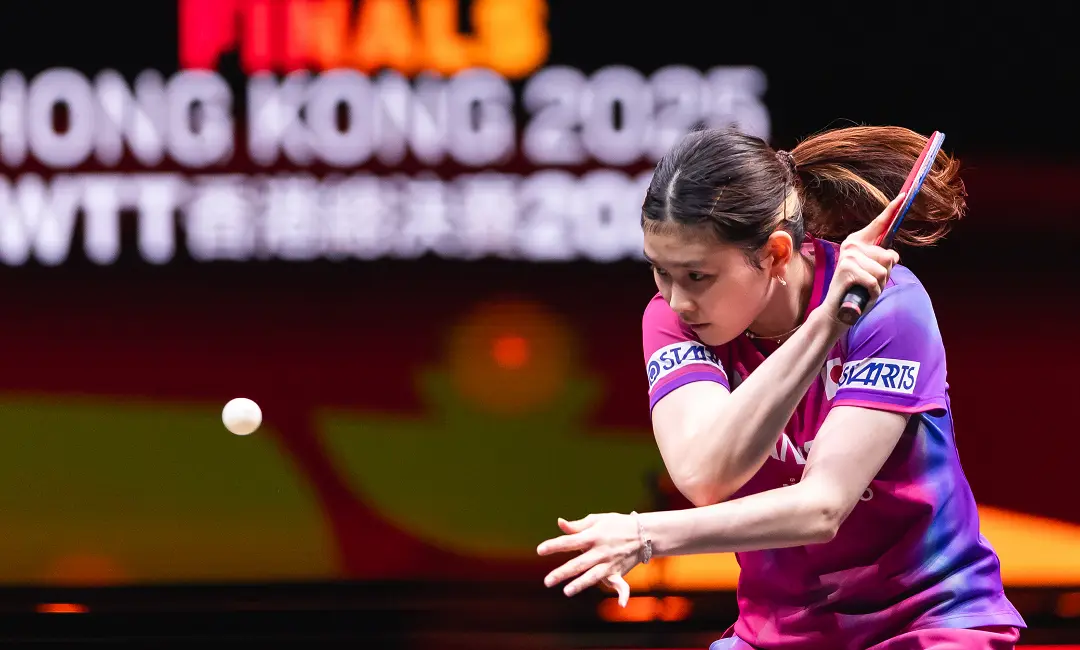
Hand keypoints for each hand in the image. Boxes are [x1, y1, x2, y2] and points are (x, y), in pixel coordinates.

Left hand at [536, 513, 641, 604]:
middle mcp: (600, 551)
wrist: (643, 533)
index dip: (554, 545)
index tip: (539, 550)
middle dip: (563, 572)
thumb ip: (577, 525)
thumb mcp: (597, 520)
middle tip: (547, 581)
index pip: (569, 541)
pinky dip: (624, 594)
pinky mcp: (618, 572)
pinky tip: (622, 605)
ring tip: (567, 591)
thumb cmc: (616, 524)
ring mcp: (610, 563)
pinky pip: (622, 585)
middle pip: (578, 563)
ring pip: (593, 576)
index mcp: (592, 536)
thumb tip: (559, 523)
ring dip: (581, 584)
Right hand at [820, 192, 904, 324]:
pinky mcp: (847, 269)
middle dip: (885, 274)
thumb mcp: (876, 272)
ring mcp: (848, 256)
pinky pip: (875, 280)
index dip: (892, 210)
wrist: (838, 310)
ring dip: (879, 285)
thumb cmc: (858, 290)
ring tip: (865, 289)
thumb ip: (885, 260)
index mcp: (858, 242)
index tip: (903, 195)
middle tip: (869, 282)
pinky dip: (873, 292)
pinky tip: (863, 294)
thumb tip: (893, 255)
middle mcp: (852, 245)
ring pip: (883, 270)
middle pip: (888, 256)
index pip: (879, 224)